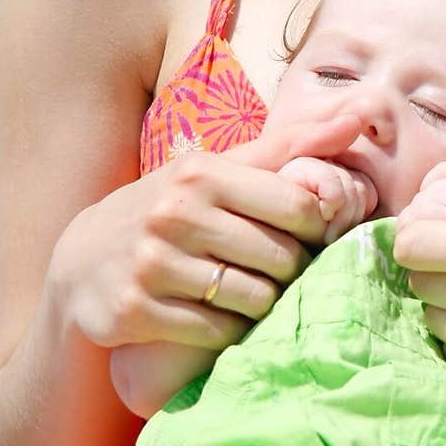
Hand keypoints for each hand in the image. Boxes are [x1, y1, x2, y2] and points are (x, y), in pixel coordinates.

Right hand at [60, 116, 363, 415]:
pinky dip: (228, 331)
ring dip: (263, 303)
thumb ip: (291, 144)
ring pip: (255, 299)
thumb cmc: (171, 209)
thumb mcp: (219, 169)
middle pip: (283, 258)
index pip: (299, 207)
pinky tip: (215, 315)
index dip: (317, 229)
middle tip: (278, 270)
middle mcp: (175, 214)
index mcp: (203, 173)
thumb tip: (362, 113)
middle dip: (292, 270)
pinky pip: (217, 332)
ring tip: (248, 292)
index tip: (310, 236)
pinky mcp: (137, 310)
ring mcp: (153, 264)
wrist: (83, 260)